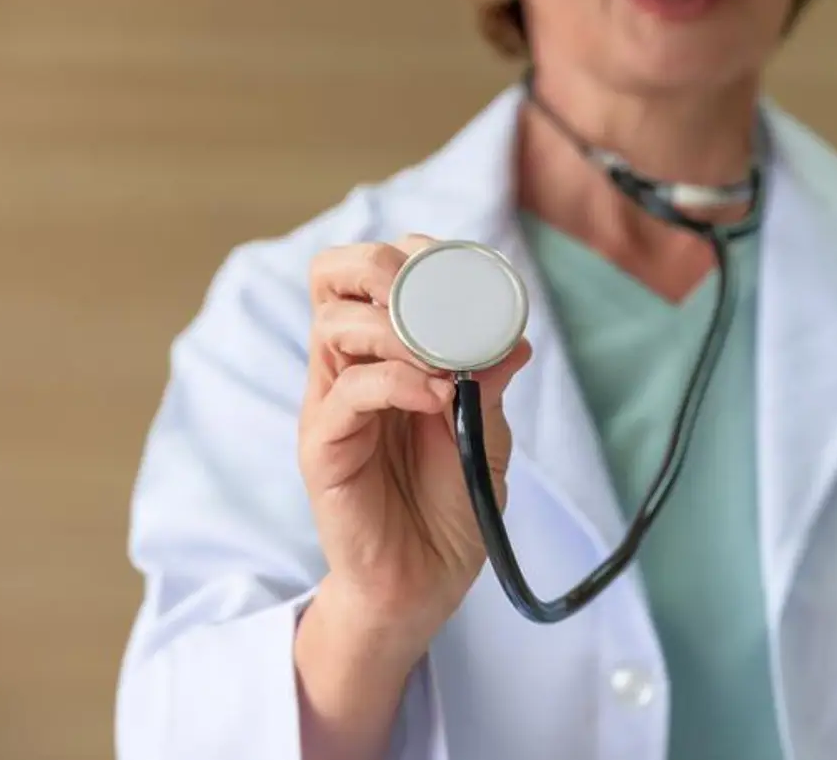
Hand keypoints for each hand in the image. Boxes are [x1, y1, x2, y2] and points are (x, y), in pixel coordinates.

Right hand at [297, 235, 531, 661]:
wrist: (426, 582)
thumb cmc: (450, 504)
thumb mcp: (485, 433)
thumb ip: (489, 382)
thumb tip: (513, 336)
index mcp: (382, 351)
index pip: (371, 270)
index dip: (413, 254)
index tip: (467, 274)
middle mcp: (348, 366)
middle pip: (333, 275)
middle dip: (386, 268)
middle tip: (440, 300)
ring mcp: (331, 404)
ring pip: (334, 324)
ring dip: (399, 327)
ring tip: (446, 361)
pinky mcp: (323, 446)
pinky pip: (349, 390)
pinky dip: (398, 380)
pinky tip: (437, 397)